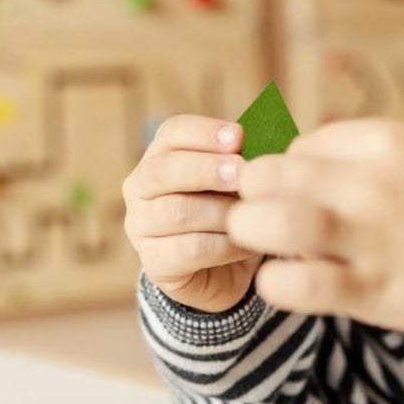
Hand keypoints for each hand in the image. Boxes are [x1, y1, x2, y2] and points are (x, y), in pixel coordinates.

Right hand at [122, 115, 262, 313]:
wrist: (225, 270)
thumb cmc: (231, 211)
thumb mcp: (238, 181)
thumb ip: (242, 160)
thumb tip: (263, 142)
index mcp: (160, 155)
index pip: (172, 132)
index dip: (204, 132)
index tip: (238, 136)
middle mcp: (140, 188)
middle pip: (163, 170)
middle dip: (206, 169)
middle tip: (241, 172)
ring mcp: (141, 227)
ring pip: (177, 212)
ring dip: (220, 211)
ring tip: (250, 214)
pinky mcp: (154, 263)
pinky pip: (190, 249)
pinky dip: (224, 246)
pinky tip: (246, 244)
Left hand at [226, 118, 403, 331]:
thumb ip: (352, 153)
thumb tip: (284, 161)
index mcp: (382, 140)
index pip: (295, 147)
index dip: (285, 176)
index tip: (298, 198)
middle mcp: (371, 182)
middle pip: (267, 175)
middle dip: (253, 199)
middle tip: (264, 220)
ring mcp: (370, 236)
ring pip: (272, 222)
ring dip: (253, 234)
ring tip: (265, 247)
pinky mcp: (371, 289)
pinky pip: (294, 284)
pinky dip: (275, 283)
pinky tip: (287, 283)